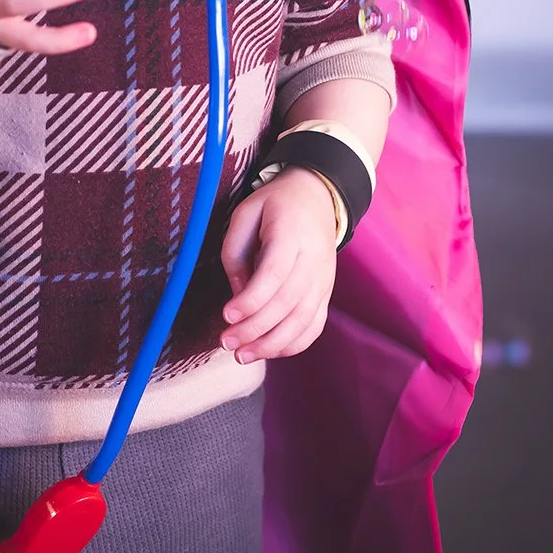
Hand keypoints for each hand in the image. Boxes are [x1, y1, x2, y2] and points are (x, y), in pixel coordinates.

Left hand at [218, 168, 339, 361]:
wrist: (317, 197)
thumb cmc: (274, 205)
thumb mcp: (244, 213)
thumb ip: (235, 253)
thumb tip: (237, 297)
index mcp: (291, 234)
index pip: (274, 274)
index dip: (251, 299)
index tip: (226, 315)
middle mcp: (314, 260)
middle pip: (287, 303)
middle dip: (255, 329)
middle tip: (226, 342)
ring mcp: (324, 280)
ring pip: (303, 321)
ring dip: (272, 344)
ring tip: (242, 355)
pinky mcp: (326, 293)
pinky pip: (314, 326)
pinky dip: (293, 344)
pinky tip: (269, 352)